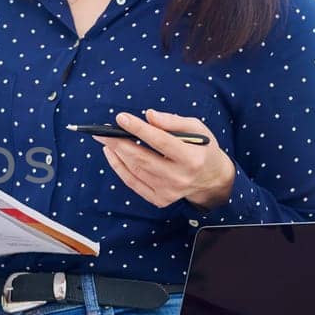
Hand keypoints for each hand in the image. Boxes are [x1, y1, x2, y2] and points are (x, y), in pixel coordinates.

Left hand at [93, 109, 235, 210]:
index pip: (160, 141)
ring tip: (105, 140)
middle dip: (118, 143)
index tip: (121, 118)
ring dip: (116, 154)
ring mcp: (168, 191)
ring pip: (135, 170)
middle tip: (101, 131)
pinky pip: (133, 183)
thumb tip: (148, 115)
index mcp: (191, 158)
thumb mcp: (196, 129)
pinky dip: (119, 168)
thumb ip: (173, 121)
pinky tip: (112, 154)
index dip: (139, 129)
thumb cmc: (203, 148)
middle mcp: (179, 177)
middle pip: (142, 158)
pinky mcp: (160, 199)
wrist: (212, 180)